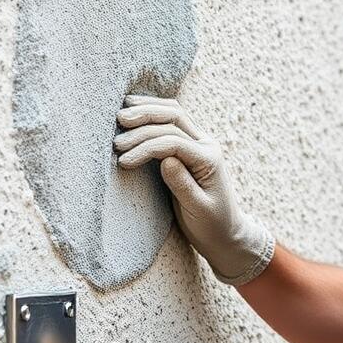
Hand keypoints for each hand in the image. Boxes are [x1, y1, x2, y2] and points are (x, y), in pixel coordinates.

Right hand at [114, 95, 274, 285]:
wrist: (225, 233)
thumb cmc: (211, 225)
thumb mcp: (198, 210)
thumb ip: (183, 185)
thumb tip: (165, 160)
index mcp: (208, 159)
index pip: (173, 142)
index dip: (145, 147)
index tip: (123, 161)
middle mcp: (205, 145)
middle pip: (174, 118)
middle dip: (144, 119)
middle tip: (118, 126)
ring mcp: (198, 142)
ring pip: (173, 113)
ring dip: (147, 110)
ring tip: (121, 114)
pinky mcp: (188, 146)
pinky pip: (171, 121)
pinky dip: (153, 113)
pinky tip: (135, 110)